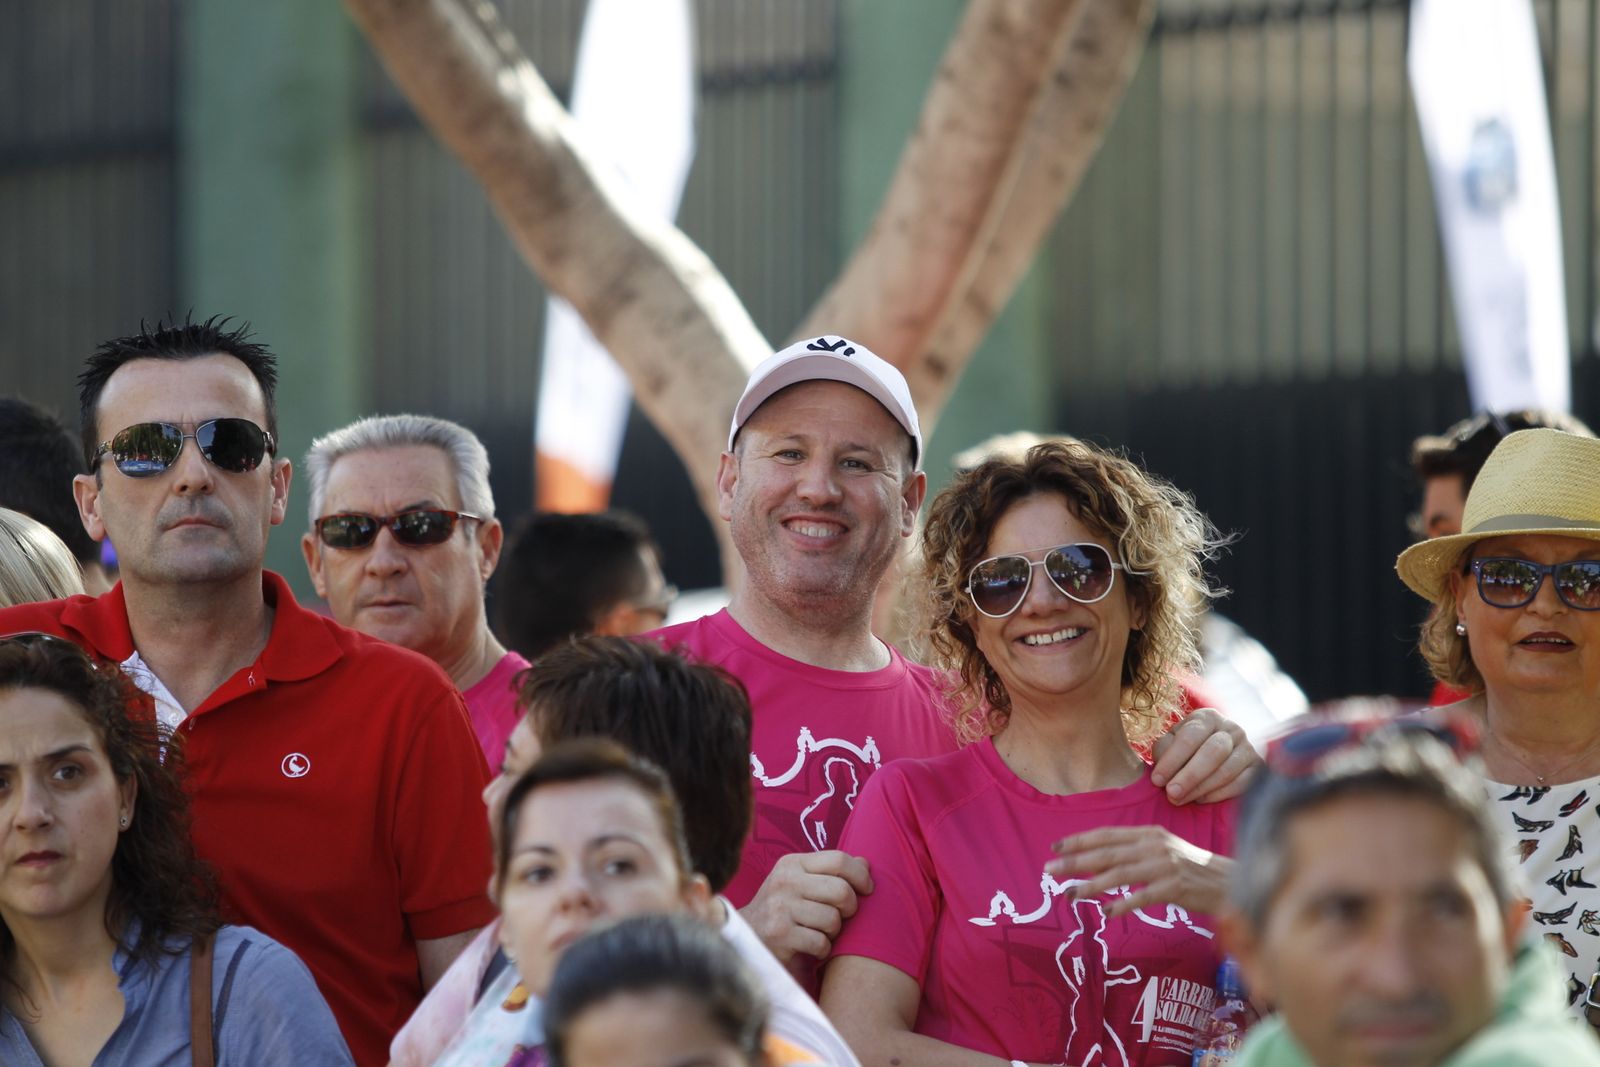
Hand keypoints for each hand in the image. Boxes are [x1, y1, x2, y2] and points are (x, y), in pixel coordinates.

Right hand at [740, 850, 872, 962]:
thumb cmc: (782, 907)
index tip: (867, 889)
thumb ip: (831, 871)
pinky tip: (812, 946)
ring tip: (820, 931)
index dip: (860, 876)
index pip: (839, 860)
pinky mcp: (780, 935)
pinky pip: (821, 943)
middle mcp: (785, 881)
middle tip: (842, 916)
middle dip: (850, 908)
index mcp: (792, 863)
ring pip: (833, 919)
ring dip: (834, 932)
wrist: (746, 937)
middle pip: (841, 891)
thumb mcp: (801, 881)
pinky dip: (823, 949)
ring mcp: (780, 908)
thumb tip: (865, 863)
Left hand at [1046, 824, 1231, 916]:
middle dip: (1075, 861)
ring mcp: (1165, 865)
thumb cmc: (1191, 869)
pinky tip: (1106, 912)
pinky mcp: (1175, 887)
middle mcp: (1154, 845)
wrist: (1229, 882)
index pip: (1106, 834)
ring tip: (1070, 895)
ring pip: (1120, 874)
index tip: (1055, 847)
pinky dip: (1123, 904)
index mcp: (1149, 833)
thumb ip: (1132, 852)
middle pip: (1107, 853)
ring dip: (1091, 885)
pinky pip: (1143, 896)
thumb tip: (1096, 860)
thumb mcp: (1161, 851)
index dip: (1079, 840)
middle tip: (1049, 869)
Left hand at [1150, 707, 1260, 803]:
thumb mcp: (1171, 743)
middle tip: (1172, 793)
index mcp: (1207, 718)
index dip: (1172, 759)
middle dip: (1190, 775)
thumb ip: (1164, 751)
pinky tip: (1200, 799)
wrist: (1213, 755)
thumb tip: (1162, 773)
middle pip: (1213, 752)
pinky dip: (1218, 794)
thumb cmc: (1185, 749)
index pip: (1190, 736)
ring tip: (1181, 799)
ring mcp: (1248, 747)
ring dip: (1201, 788)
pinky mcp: (1258, 768)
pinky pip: (1241, 784)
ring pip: (1226, 770)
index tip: (1157, 780)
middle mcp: (1231, 728)